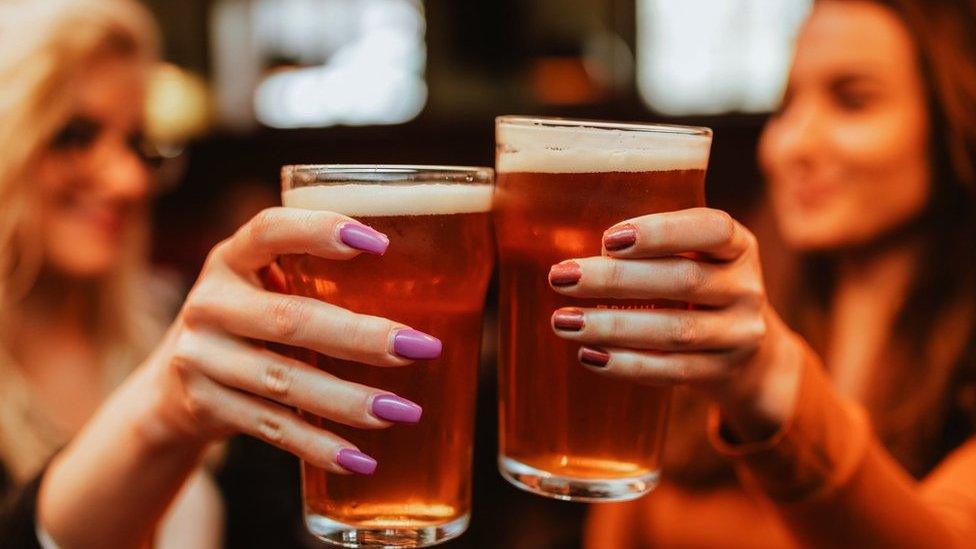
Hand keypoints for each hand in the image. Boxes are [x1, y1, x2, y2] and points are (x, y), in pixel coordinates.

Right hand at [140, 207, 438, 473]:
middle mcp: (210, 303)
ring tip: (403, 410)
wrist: (169, 388)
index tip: (380, 243)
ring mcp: (201, 357)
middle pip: (289, 318)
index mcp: (230, 259)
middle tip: (420, 348)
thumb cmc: (246, 324)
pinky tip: (361, 459)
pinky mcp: (204, 406)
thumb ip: (313, 279)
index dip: (319, 230)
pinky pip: (271, 427)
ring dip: (348, 400)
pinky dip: (318, 445)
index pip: (269, 231)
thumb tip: (429, 288)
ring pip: (284, 380)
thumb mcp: (261, 288)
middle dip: (361, 336)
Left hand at [547, 208, 803, 435]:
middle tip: (559, 277)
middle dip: (616, 279)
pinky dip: (627, 364)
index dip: (661, 231)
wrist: (741, 345)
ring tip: (563, 321)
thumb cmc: (695, 280)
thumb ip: (649, 244)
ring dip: (612, 326)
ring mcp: (739, 334)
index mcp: (739, 245)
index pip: (711, 229)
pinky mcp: (721, 371)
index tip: (608, 239)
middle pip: (683, 281)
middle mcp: (747, 288)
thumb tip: (573, 251)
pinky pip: (671, 371)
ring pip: (675, 331)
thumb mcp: (691, 252)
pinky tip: (588, 355)